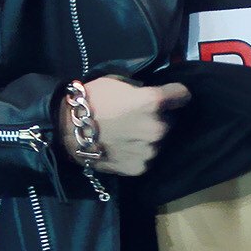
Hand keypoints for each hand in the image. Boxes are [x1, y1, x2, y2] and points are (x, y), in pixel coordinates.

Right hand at [59, 76, 190, 175]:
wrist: (67, 131)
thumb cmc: (91, 101)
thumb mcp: (118, 82)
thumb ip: (141, 90)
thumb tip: (151, 95)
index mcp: (154, 102)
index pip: (183, 95)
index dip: (175, 94)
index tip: (170, 96)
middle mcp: (158, 127)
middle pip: (172, 121)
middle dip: (160, 118)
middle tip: (140, 118)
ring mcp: (151, 150)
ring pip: (160, 141)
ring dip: (150, 137)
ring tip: (129, 135)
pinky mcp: (141, 167)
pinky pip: (147, 157)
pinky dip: (139, 153)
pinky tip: (124, 148)